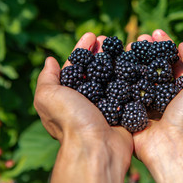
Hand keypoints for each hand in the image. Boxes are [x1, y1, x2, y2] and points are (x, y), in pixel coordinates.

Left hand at [34, 33, 132, 182]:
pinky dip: (131, 76)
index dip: (82, 48)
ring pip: (112, 77)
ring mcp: (107, 104)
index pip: (75, 66)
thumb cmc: (70, 121)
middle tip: (108, 37)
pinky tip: (135, 63)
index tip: (91, 34)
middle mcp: (88, 99)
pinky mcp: (123, 111)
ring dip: (116, 60)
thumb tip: (49, 60)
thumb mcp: (48, 97)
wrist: (97, 148)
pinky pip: (128, 89)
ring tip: (123, 45)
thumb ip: (47, 78)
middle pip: (95, 69)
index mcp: (69, 95)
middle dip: (101, 51)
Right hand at [127, 30, 182, 182]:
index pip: (172, 60)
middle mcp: (165, 94)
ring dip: (131, 60)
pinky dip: (118, 78)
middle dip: (146, 50)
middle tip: (138, 38)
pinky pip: (123, 92)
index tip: (155, 32)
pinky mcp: (132, 112)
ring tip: (125, 46)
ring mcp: (147, 103)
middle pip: (153, 66)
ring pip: (137, 76)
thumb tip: (182, 45)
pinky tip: (114, 64)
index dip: (164, 44)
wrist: (176, 145)